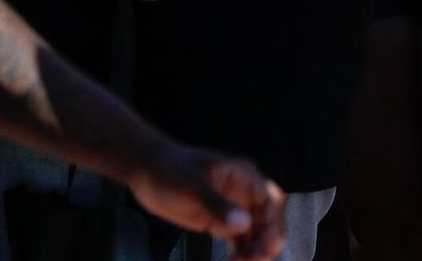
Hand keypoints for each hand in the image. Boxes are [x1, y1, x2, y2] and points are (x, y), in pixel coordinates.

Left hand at [127, 144, 287, 260]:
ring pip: (255, 232)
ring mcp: (233, 207)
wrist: (147, 171)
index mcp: (245, 176)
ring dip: (254, 250)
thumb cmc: (171, 171)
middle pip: (267, 219)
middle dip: (266, 241)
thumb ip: (218, 205)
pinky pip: (239, 238)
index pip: (271, 201)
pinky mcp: (220, 220)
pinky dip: (241, 252)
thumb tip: (244, 224)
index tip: (265, 246)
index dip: (274, 224)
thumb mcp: (193, 187)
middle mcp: (245, 192)